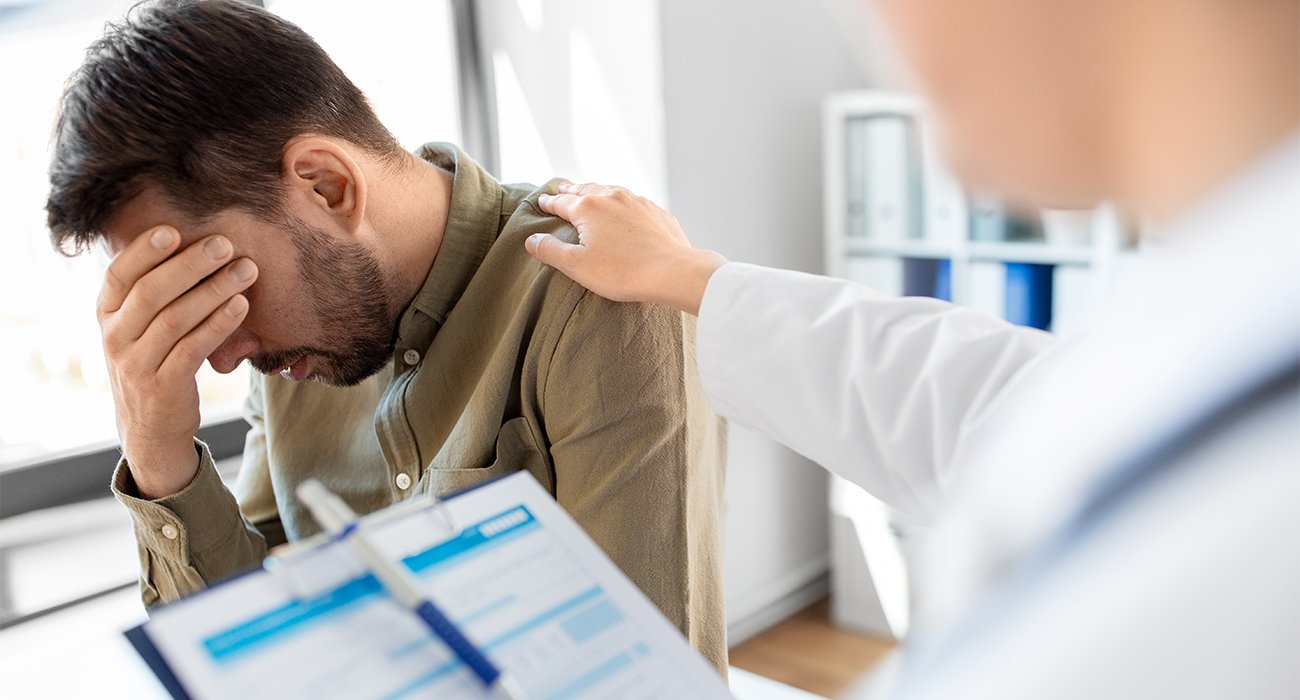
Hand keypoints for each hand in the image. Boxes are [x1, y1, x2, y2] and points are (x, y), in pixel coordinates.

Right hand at [97, 227, 257, 498]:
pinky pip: (192, 349)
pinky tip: (240, 305)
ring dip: (213, 291)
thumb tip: (199, 243)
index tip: (173, 230)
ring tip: (245, 270)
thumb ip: (158, 292)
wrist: (151, 428)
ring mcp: (136, 364)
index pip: (119, 274)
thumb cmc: (156, 361)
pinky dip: (217, 324)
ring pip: (174, 319)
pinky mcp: (162, 386)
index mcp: (108, 314)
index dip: (143, 251)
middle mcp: (115, 336)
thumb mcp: (143, 327)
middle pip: (151, 292)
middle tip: (225, 244)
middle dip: (190, 264)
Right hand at [526, 183, 726, 314]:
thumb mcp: (578, 266)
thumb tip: (532, 239)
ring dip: (595, 190)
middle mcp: (611, 197)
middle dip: (571, 190)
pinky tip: (623, 207)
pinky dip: (620, 200)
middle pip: (584, 189)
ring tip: (589, 191)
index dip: (549, 202)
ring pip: (609, 189)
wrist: (672, 271)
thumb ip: (551, 251)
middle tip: (561, 189)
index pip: (561, 202)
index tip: (542, 201)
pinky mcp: (655, 211)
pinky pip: (632, 200)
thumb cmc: (623, 272)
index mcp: (588, 208)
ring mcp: (636, 201)